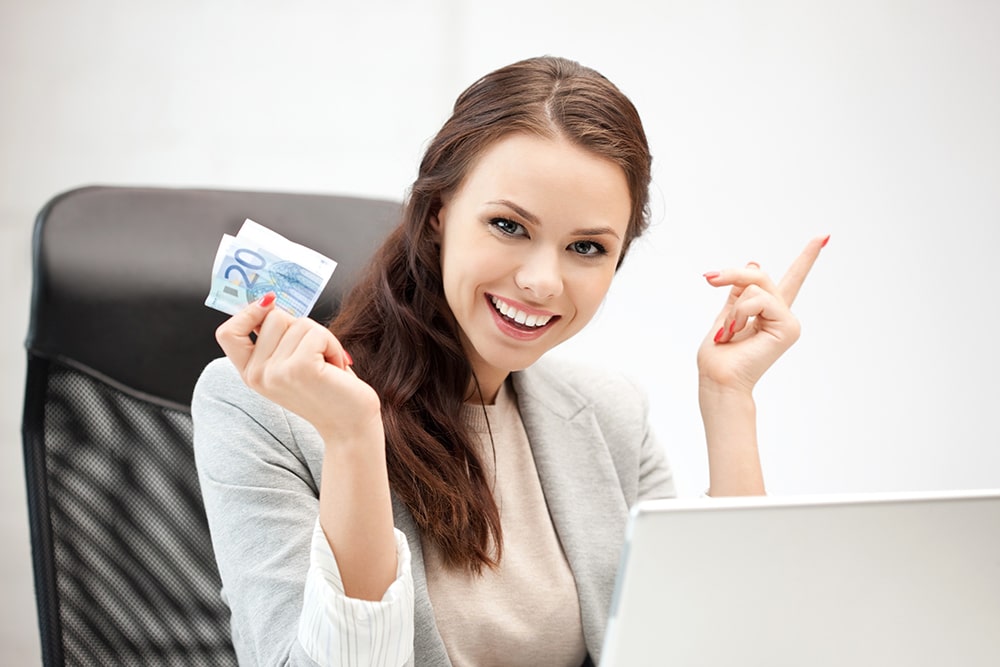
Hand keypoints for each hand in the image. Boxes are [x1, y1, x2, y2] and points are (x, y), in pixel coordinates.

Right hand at [215, 293, 382, 443]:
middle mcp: (257, 375)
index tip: (270, 305)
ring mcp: (276, 373)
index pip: (227, 333)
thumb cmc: (327, 389)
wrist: (350, 425)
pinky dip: (333, 345)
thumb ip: (276, 337)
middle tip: (316, 355)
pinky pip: (316, 333)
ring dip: (322, 338)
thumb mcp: (291, 362)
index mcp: (251, 373)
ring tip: (326, 366)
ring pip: (298, 322)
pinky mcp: (300, 369)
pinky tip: (335, 368)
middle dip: (302, 327)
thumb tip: (269, 299)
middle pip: (273, 316)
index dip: (248, 312)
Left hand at [697, 235, 827, 394]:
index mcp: (768, 312)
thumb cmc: (719, 357)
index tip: (823, 237)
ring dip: (733, 306)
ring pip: (757, 286)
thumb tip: (755, 264)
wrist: (718, 380)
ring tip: (729, 331)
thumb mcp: (726, 316)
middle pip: (760, 275)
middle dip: (733, 275)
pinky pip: (759, 300)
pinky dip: (740, 313)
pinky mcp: (789, 327)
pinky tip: (736, 332)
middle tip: (710, 279)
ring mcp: (788, 321)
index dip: (807, 258)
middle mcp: (782, 315)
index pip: (791, 279)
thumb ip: (740, 294)